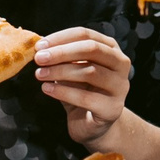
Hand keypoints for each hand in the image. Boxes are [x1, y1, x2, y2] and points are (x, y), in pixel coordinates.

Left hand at [33, 25, 131, 144]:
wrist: (92, 124)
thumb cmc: (81, 92)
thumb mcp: (71, 70)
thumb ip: (61, 58)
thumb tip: (41, 48)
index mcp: (110, 48)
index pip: (86, 35)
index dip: (61, 38)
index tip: (39, 45)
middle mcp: (120, 64)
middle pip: (92, 49)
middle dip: (62, 52)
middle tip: (39, 58)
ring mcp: (120, 86)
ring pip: (90, 72)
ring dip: (60, 72)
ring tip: (40, 75)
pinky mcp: (112, 108)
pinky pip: (86, 98)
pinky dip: (63, 92)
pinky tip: (47, 89)